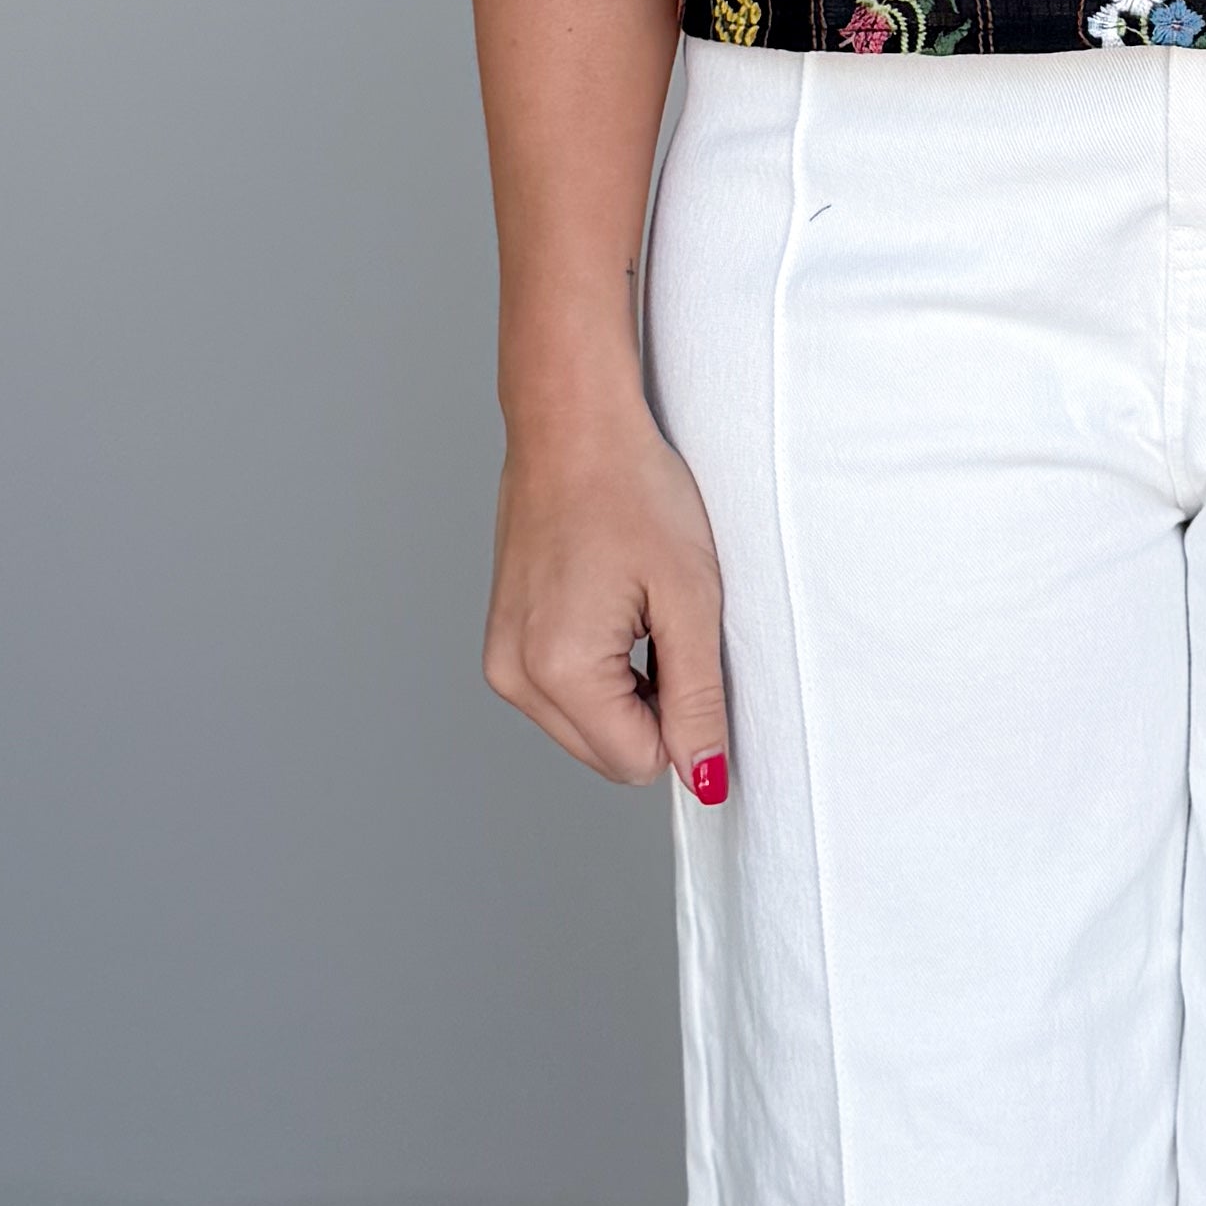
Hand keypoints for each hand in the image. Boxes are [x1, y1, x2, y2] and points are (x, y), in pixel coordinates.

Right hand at [484, 397, 730, 799]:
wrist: (570, 425)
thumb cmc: (632, 490)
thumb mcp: (691, 598)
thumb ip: (697, 699)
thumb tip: (705, 780)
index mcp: (558, 669)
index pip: (638, 762)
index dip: (683, 721)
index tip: (690, 651)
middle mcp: (515, 676)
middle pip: (608, 754)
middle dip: (652, 709)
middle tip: (666, 626)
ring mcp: (501, 661)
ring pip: (588, 729)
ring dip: (627, 690)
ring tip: (636, 609)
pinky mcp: (501, 645)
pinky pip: (564, 696)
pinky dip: (600, 670)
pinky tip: (611, 606)